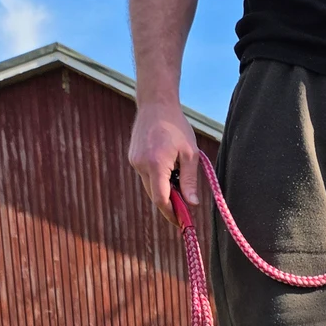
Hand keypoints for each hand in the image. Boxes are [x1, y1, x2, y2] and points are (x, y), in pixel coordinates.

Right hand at [129, 103, 199, 224]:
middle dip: (170, 204)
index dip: (172, 213)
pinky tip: (169, 170)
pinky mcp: (133, 158)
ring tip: (179, 182)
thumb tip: (192, 204)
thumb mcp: (190, 154)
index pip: (161, 199)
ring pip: (150, 187)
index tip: (182, 222)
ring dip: (164, 191)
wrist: (155, 104)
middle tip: (186, 209)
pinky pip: (146, 177)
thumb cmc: (176, 126)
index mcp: (156, 164)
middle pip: (155, 196)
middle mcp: (141, 165)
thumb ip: (190, 180)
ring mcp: (135, 161)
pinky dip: (158, 180)